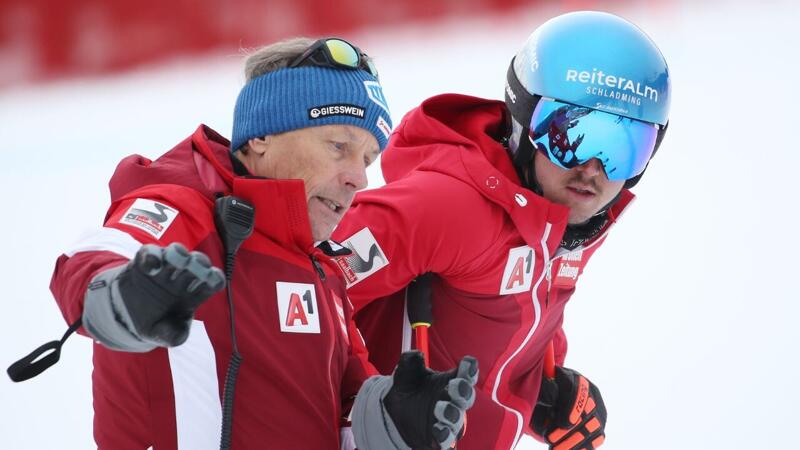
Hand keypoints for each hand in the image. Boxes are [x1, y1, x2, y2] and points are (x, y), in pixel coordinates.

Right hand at [83, 243, 224, 350]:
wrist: (126, 317)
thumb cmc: (155, 324)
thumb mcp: (164, 335)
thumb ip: (174, 337)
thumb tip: (179, 337)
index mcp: (195, 293)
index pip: (213, 281)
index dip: (215, 279)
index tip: (210, 282)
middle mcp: (183, 277)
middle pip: (199, 262)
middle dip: (199, 262)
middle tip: (194, 267)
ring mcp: (165, 268)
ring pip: (177, 252)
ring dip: (179, 254)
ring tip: (176, 262)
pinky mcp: (144, 262)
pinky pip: (150, 252)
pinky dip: (152, 255)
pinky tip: (151, 266)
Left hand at [351, 351, 477, 449]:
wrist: (392, 412)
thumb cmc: (407, 387)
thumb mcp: (406, 372)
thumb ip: (410, 360)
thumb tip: (416, 354)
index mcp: (451, 381)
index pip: (467, 374)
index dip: (469, 368)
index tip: (466, 363)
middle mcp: (454, 402)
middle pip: (466, 397)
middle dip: (463, 391)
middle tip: (455, 386)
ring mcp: (449, 422)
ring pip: (458, 422)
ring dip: (452, 415)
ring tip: (440, 409)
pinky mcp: (440, 440)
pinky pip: (448, 444)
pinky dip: (445, 440)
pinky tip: (438, 436)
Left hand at [531, 366, 606, 449]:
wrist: (551, 402)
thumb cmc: (544, 392)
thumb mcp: (541, 387)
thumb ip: (545, 389)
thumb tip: (551, 397)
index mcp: (576, 379)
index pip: (580, 391)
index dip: (574, 408)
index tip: (564, 424)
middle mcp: (591, 393)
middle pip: (588, 412)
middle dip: (568, 429)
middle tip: (549, 439)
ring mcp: (598, 410)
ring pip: (594, 427)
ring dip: (573, 441)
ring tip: (555, 449)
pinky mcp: (599, 426)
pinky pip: (597, 438)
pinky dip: (583, 447)